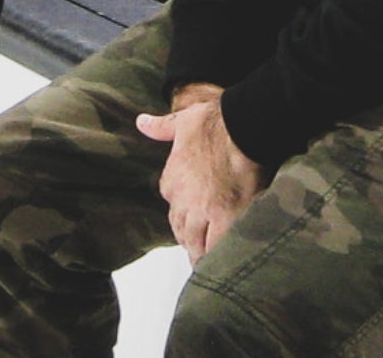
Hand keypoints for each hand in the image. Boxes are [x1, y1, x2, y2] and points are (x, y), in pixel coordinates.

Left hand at [136, 97, 266, 264]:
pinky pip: (215, 247)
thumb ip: (161, 127)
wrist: (241, 128)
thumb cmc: (215, 122)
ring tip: (205, 260)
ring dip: (198, 250)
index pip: (170, 200)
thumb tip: (141, 122)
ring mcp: (203, 212)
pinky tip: (219, 263)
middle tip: (196, 242)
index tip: (189, 211)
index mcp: (172, 177)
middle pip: (179, 226)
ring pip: (194, 241)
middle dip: (187, 235)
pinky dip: (215, 256)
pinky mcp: (225, 220)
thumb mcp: (183, 120)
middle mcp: (183, 199)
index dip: (180, 207)